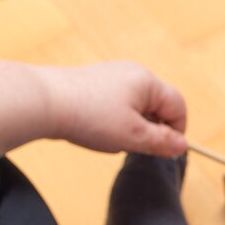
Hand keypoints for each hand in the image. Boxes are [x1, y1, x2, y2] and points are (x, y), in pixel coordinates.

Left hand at [39, 61, 187, 155]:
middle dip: (151, 129)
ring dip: (132, 126)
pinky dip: (113, 119)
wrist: (42, 102)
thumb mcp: (133, 137)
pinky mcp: (93, 81)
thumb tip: (181, 145)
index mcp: (148, 82)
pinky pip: (116, 102)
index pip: (178, 106)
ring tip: (109, 137)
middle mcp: (132, 72)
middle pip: (158, 104)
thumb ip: (162, 142)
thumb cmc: (89, 116)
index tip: (165, 151)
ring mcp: (111, 75)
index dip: (176, 132)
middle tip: (133, 146)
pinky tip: (95, 128)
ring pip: (136, 105)